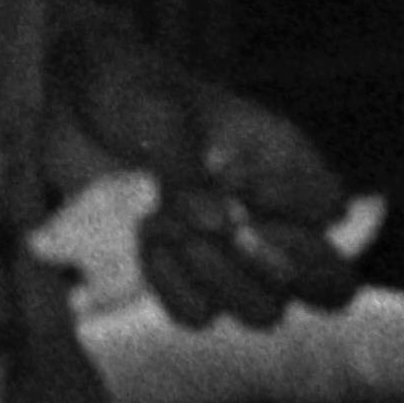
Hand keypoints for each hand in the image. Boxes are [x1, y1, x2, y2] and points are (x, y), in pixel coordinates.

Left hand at [76, 46, 366, 329]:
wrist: (73, 101)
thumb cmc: (130, 89)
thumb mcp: (154, 109)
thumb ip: (187, 164)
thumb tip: (217, 225)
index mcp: (285, 164)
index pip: (330, 211)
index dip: (295, 209)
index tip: (234, 180)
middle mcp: (271, 217)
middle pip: (331, 287)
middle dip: (280, 271)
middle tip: (226, 233)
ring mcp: (230, 252)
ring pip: (265, 311)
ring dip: (217, 279)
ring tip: (165, 224)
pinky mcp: (184, 273)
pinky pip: (197, 313)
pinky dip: (169, 286)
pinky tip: (144, 237)